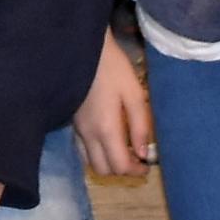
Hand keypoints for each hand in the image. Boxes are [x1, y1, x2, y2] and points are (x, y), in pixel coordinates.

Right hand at [73, 28, 154, 177]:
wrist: (81, 48)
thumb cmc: (112, 67)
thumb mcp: (134, 93)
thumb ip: (140, 126)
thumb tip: (143, 154)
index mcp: (106, 129)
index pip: (119, 166)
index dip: (136, 171)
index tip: (148, 165)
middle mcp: (88, 135)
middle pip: (102, 170)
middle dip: (120, 170)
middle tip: (136, 158)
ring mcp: (76, 129)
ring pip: (90, 161)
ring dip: (107, 162)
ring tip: (123, 149)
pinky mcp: (71, 122)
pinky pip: (82, 149)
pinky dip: (96, 152)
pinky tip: (108, 137)